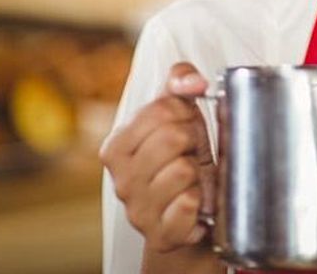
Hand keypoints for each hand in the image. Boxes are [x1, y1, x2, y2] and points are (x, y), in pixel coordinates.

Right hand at [100, 62, 215, 252]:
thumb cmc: (184, 157)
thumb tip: (193, 81)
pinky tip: (194, 202)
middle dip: (192, 140)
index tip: (186, 125)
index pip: (160, 109)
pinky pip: (186, 205)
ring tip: (192, 178)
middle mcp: (121, 180)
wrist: (192, 214)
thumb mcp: (181, 115)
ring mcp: (138, 210)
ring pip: (183, 170)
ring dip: (198, 171)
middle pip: (171, 138)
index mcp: (117, 146)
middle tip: (190, 153)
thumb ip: (179, 82)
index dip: (185, 113)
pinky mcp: (161, 234)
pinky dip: (199, 200)